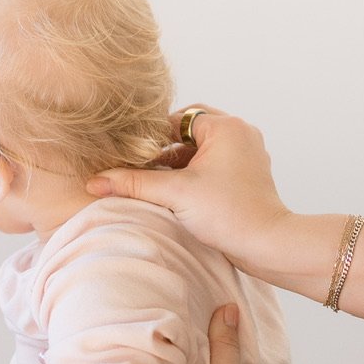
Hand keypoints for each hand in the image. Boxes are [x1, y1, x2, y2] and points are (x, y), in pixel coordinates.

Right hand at [87, 108, 290, 273]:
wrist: (268, 245)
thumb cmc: (229, 214)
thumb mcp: (175, 194)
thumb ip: (134, 183)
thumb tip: (95, 180)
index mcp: (226, 127)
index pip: (179, 118)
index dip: (154, 135)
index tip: (134, 154)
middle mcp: (240, 134)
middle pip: (190, 132)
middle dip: (166, 150)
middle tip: (145, 167)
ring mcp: (247, 154)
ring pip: (202, 149)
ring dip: (180, 164)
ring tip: (158, 183)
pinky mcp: (248, 175)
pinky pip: (215, 164)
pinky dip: (196, 174)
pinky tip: (179, 194)